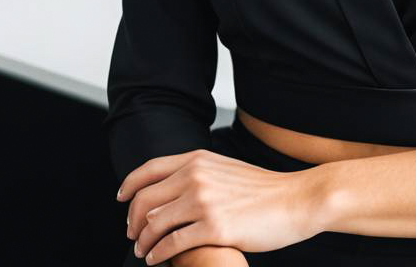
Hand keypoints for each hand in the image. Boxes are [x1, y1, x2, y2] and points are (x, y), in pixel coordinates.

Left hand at [119, 149, 324, 263]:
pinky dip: (158, 254)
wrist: (294, 200)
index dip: (129, 186)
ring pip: (153, 224)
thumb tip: (170, 190)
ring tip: (144, 251)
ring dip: (143, 242)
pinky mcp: (213, 229)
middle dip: (132, 221)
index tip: (121, 199)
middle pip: (144, 200)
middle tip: (133, 234)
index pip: (149, 170)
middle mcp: (196, 176)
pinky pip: (171, 244)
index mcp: (198, 159)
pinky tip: (158, 259)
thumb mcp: (225, 169)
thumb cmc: (263, 189)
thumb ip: (198, 173)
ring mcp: (203, 202)